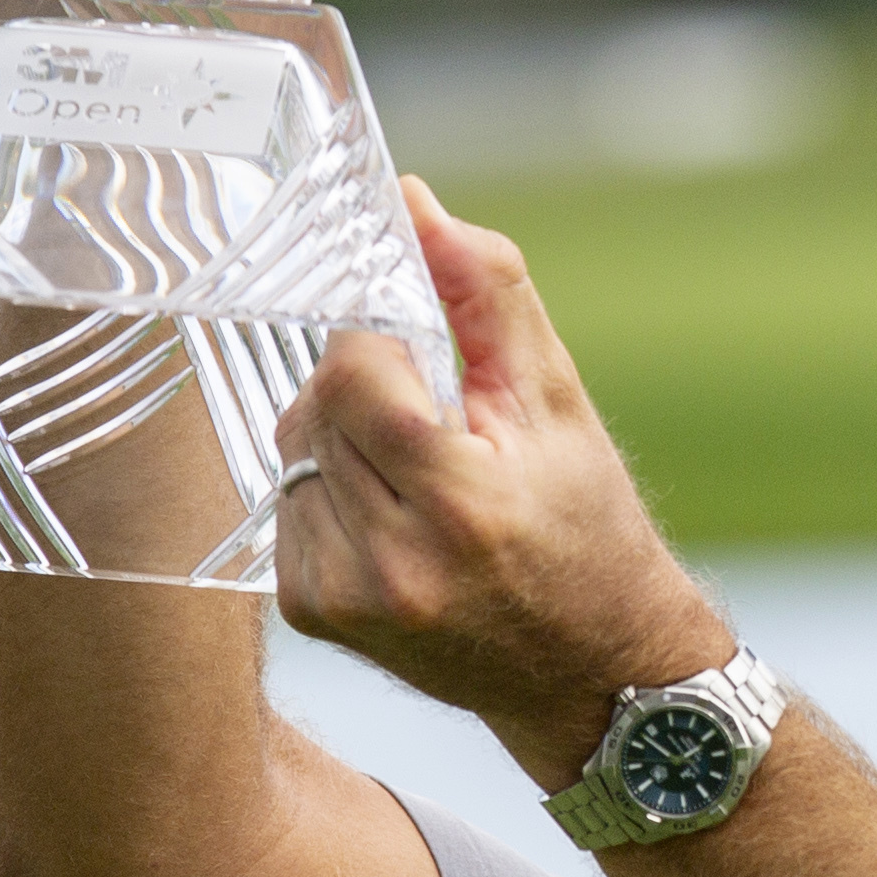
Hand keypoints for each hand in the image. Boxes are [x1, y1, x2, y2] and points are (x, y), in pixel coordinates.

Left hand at [272, 180, 735, 773]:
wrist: (589, 673)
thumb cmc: (586, 527)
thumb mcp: (557, 402)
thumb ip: (485, 292)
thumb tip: (412, 204)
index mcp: (462, 505)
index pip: (355, 370)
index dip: (382, 339)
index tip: (424, 351)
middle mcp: (391, 563)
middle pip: (317, 404)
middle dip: (366, 385)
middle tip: (433, 414)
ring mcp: (342, 598)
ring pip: (292, 446)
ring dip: (341, 435)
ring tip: (416, 470)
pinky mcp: (311, 615)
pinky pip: (287, 499)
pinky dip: (327, 485)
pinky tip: (390, 512)